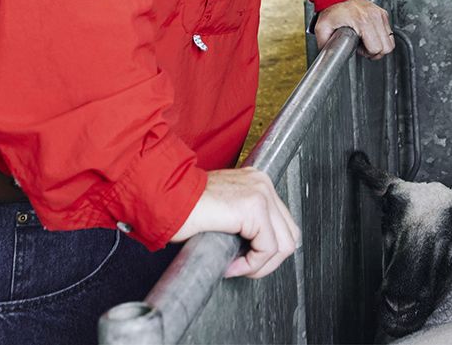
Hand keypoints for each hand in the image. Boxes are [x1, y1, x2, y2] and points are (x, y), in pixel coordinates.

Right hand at [171, 168, 300, 278]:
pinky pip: (267, 248)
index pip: (282, 224)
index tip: (239, 260)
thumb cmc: (181, 208)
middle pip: (289, 234)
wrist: (162, 199)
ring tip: (235, 268)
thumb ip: (243, 223)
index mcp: (257, 183)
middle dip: (267, 261)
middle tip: (240, 268)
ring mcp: (261, 193)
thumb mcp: (222, 213)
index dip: (264, 250)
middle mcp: (262, 184)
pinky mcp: (253, 207)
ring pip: (284, 244)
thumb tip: (257, 250)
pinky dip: (251, 265)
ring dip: (260, 265)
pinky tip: (230, 266)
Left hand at [314, 0, 393, 59]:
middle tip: (364, 48)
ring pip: (391, 41)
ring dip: (380, 45)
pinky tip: (370, 35)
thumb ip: (324, 44)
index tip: (359, 49)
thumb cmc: (332, 10)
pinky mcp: (383, 13)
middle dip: (376, 52)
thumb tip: (326, 54)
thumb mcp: (322, 28)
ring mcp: (380, 15)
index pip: (376, 48)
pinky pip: (389, 33)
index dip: (367, 53)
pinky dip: (382, 37)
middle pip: (387, 47)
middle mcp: (375, 17)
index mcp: (363, 22)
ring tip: (368, 42)